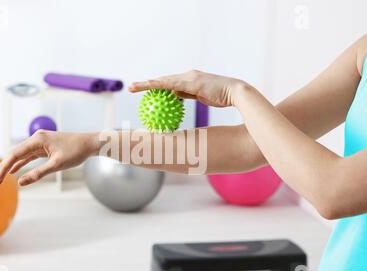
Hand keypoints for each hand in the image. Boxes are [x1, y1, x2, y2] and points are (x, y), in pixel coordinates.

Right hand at [0, 130, 96, 186]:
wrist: (90, 143)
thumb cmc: (76, 152)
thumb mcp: (57, 165)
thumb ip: (38, 173)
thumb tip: (20, 182)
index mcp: (38, 139)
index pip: (15, 154)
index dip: (4, 168)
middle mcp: (37, 138)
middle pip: (15, 153)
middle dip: (3, 166)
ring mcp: (41, 142)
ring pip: (21, 154)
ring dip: (10, 165)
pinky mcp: (45, 146)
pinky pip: (29, 155)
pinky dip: (21, 163)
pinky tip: (14, 170)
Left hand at [129, 69, 245, 106]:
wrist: (235, 92)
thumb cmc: (222, 98)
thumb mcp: (203, 98)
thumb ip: (189, 95)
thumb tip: (176, 98)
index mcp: (190, 80)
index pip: (169, 83)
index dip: (156, 87)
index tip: (145, 92)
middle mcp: (187, 76)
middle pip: (162, 80)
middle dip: (146, 84)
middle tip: (131, 88)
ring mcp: (188, 77)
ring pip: (163, 80)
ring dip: (147, 84)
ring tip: (132, 88)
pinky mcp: (190, 81)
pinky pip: (170, 84)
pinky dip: (157, 85)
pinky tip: (147, 88)